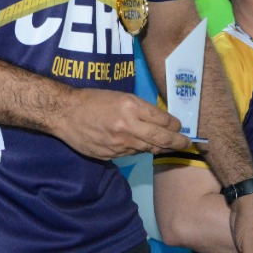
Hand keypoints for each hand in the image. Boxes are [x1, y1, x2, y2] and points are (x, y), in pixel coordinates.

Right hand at [49, 87, 190, 159]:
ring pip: (147, 149)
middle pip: (161, 139)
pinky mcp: (111, 155)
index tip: (180, 127)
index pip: (163, 120)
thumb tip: (160, 122)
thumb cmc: (93, 100)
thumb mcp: (120, 97)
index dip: (175, 125)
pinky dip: (138, 150)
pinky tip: (138, 145)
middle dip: (177, 142)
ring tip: (167, 146)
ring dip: (159, 147)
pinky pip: (131, 154)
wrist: (65, 113)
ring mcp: (119, 144)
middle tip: (187, 144)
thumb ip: (140, 110)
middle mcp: (128, 127)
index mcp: (131, 107)